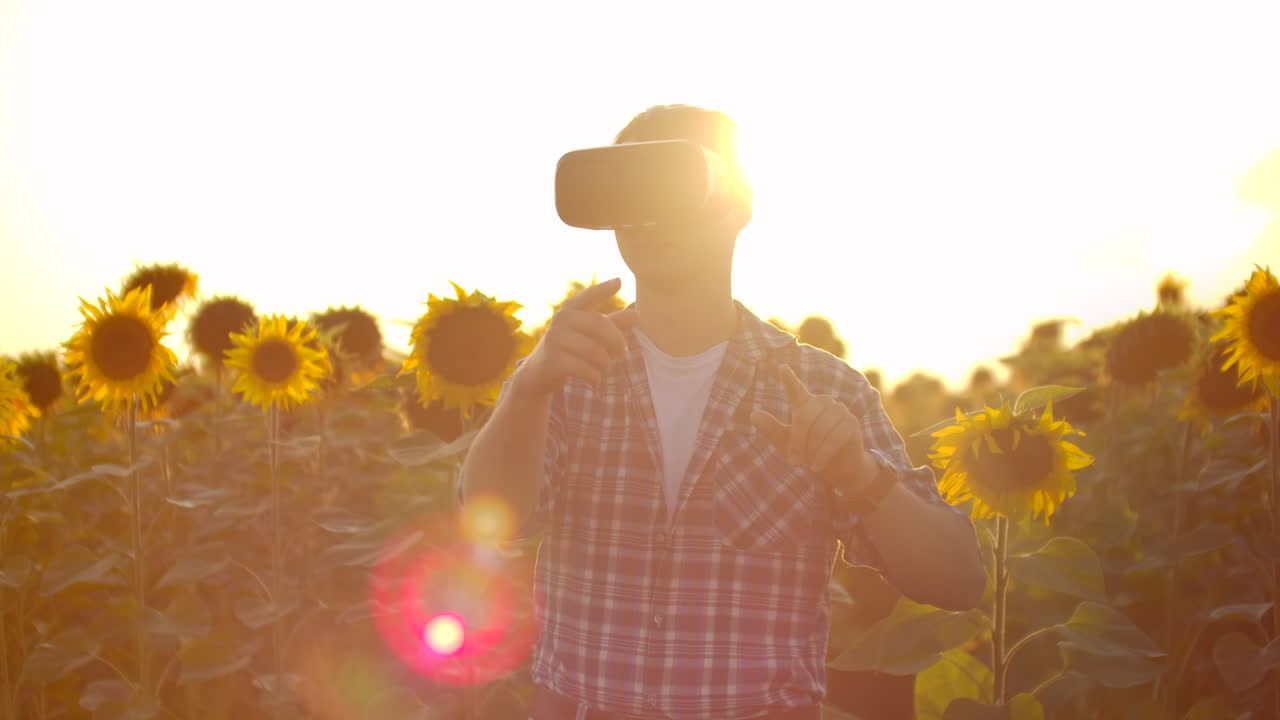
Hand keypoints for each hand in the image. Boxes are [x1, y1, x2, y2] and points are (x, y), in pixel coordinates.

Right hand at [515, 277, 638, 394]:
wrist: (538, 374)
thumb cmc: (571, 349)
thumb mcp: (590, 335)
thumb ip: (614, 324)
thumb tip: (638, 313)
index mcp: (571, 310)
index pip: (589, 296)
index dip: (603, 289)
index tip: (619, 282)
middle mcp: (561, 320)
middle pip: (599, 324)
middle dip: (617, 341)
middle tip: (623, 353)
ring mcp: (554, 339)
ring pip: (594, 350)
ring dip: (606, 364)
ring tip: (605, 369)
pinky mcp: (552, 360)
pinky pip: (585, 368)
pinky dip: (596, 377)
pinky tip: (596, 379)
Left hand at [749, 364, 875, 486]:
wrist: (837, 469)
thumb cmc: (810, 453)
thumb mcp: (787, 443)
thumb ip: (772, 429)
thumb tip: (753, 415)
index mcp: (806, 405)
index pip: (796, 390)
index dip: (789, 380)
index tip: (782, 367)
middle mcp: (823, 403)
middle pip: (804, 417)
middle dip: (797, 442)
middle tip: (793, 462)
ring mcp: (840, 410)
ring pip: (820, 429)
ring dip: (811, 450)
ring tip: (808, 465)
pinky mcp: (851, 423)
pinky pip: (834, 438)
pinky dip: (823, 454)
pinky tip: (817, 465)